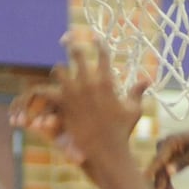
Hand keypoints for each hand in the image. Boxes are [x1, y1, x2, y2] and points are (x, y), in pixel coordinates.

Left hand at [12, 36, 147, 168]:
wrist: (107, 150)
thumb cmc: (122, 131)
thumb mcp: (134, 111)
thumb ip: (137, 92)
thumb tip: (146, 80)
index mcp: (106, 81)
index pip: (102, 55)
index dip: (98, 44)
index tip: (95, 39)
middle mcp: (88, 82)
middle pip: (76, 54)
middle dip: (73, 46)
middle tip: (69, 39)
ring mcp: (73, 92)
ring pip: (59, 69)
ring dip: (60, 70)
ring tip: (60, 71)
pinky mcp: (62, 104)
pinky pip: (46, 91)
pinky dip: (43, 90)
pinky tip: (41, 90)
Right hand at [146, 128, 188, 188]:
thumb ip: (182, 163)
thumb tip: (167, 172)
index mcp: (169, 141)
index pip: (159, 159)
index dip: (151, 170)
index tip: (144, 180)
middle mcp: (163, 147)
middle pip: (159, 171)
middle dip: (161, 188)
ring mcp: (165, 156)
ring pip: (162, 177)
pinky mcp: (168, 163)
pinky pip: (166, 179)